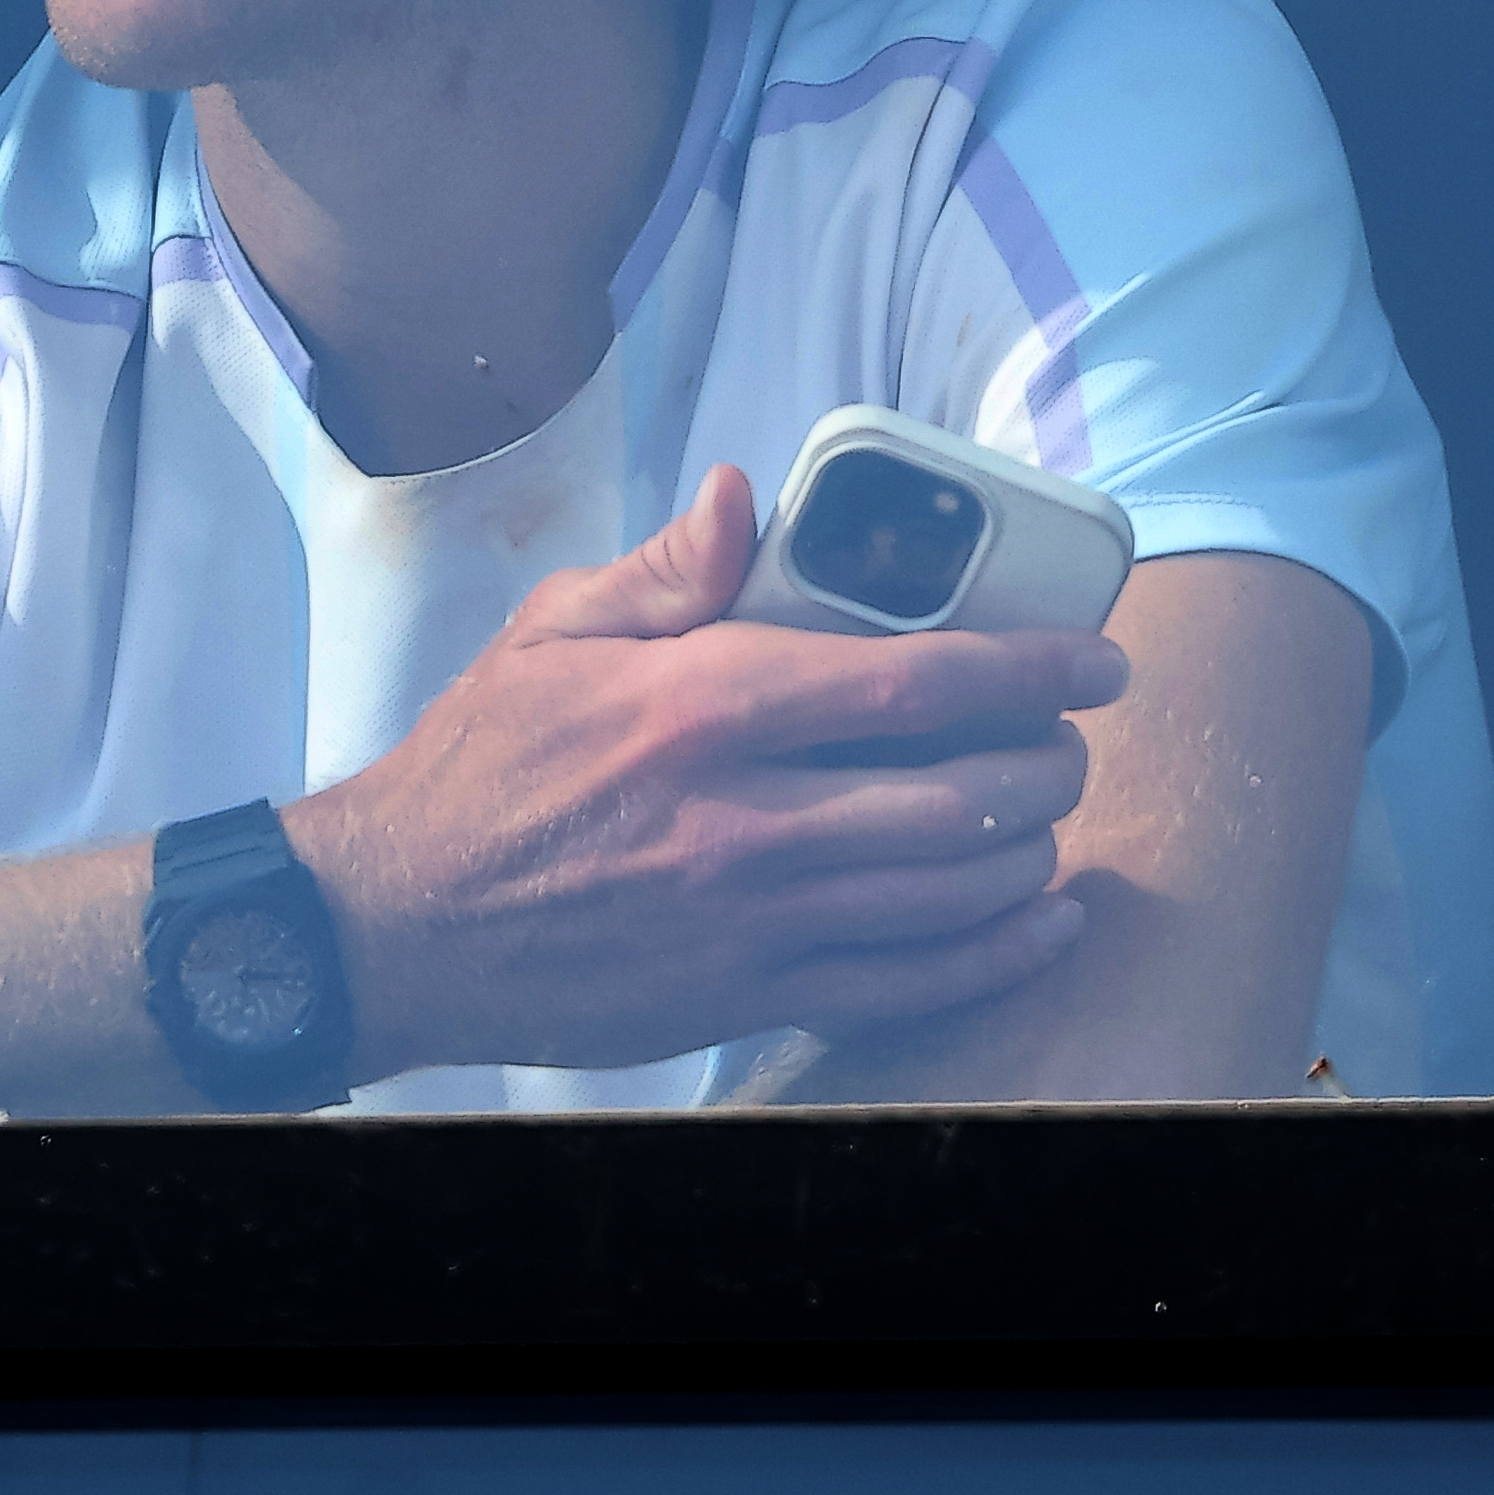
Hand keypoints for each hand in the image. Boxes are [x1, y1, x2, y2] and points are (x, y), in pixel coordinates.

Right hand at [282, 465, 1130, 1080]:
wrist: (398, 922)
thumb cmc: (480, 766)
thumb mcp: (551, 634)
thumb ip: (664, 570)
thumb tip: (744, 495)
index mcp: (699, 707)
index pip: (910, 683)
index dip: (1028, 668)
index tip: (1095, 659)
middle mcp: (741, 818)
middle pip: (960, 796)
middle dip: (1047, 764)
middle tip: (1067, 740)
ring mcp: (751, 922)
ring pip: (951, 893)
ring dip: (1030, 851)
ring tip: (1043, 814)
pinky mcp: (745, 999)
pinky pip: (910, 986)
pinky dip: (998, 953)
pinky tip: (1040, 921)